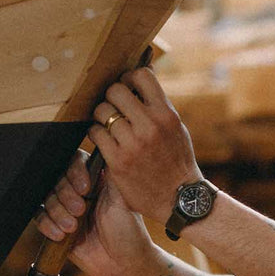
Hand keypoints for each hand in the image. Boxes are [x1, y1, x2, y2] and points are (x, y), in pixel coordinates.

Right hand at [37, 150, 159, 275]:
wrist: (124, 265)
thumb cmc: (130, 233)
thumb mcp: (123, 201)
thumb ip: (112, 175)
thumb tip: (105, 147)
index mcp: (95, 180)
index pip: (74, 162)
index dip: (74, 172)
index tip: (85, 188)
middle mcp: (79, 192)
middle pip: (56, 179)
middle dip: (66, 195)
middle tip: (81, 211)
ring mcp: (66, 209)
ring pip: (46, 199)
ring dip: (57, 212)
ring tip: (74, 227)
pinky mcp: (56, 226)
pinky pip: (39, 218)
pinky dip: (47, 225)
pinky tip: (61, 235)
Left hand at [87, 66, 200, 219]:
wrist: (179, 199)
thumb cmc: (177, 161)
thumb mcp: (177, 129)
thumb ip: (158, 106)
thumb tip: (139, 78)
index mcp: (166, 115)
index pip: (141, 76)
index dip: (129, 79)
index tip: (129, 90)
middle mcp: (150, 126)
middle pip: (115, 90)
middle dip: (112, 97)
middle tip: (115, 108)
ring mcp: (133, 144)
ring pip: (102, 111)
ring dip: (102, 116)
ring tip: (109, 125)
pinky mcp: (118, 161)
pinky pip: (95, 133)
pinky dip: (97, 133)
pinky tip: (105, 140)